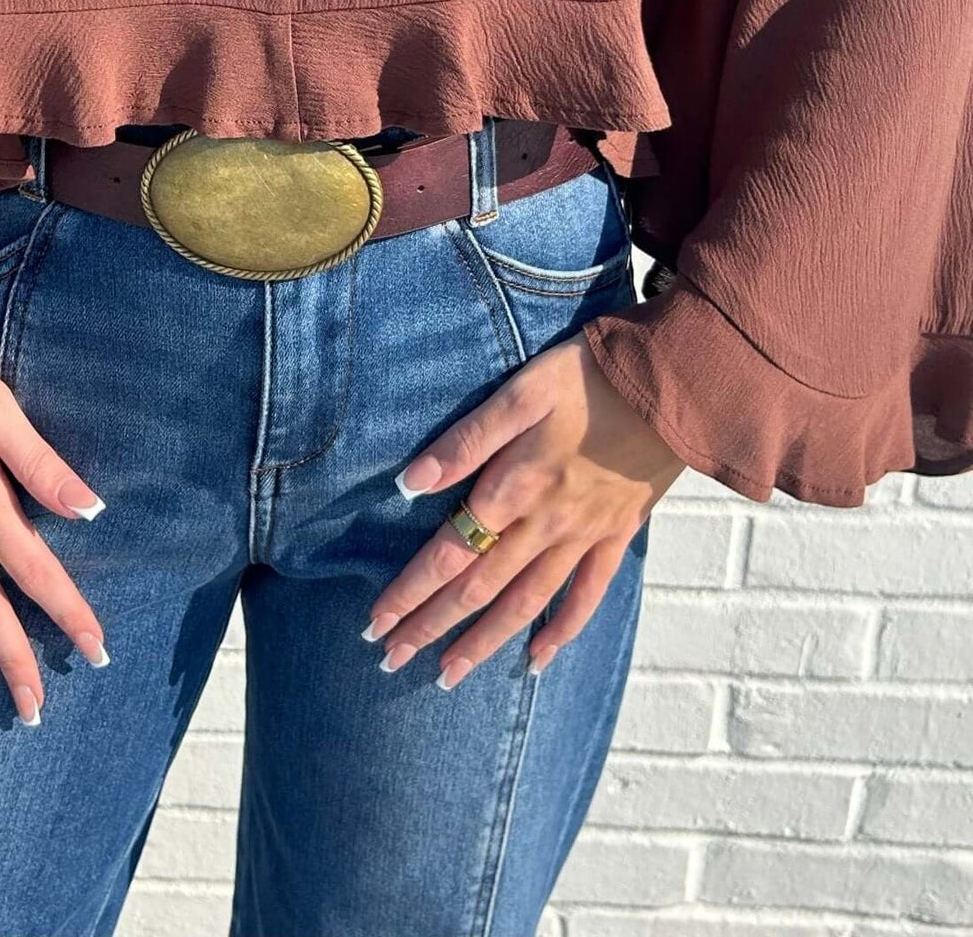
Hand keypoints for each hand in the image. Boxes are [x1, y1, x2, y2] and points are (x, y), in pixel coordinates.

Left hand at [364, 332, 684, 688]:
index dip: (410, 591)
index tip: (375, 624)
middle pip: (479, 588)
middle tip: (391, 660)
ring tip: (449, 676)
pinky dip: (561, 630)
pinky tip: (537, 657)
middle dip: (431, 626)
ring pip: (526, 603)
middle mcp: (546, 524)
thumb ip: (466, 440)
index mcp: (515, 487)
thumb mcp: (521, 392)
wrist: (677, 384)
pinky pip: (588, 595)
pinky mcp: (618, 534)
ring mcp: (585, 535)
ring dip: (484, 641)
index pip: (449, 553)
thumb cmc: (589, 376)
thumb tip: (409, 482)